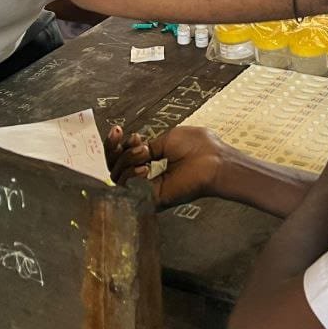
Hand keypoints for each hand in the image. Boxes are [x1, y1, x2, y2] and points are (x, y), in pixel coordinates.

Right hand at [106, 125, 226, 207]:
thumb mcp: (168, 139)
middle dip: (113, 149)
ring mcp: (147, 188)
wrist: (213, 161)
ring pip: (117, 176)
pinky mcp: (150, 199)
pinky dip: (131, 174)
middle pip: (114, 166)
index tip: (117, 129)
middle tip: (123, 136)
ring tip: (143, 153)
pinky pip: (126, 189)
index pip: (122, 155)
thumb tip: (132, 148)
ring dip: (126, 159)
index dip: (115, 143)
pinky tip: (144, 167)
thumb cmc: (199, 148)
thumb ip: (147, 146)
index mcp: (151, 161)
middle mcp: (146, 176)